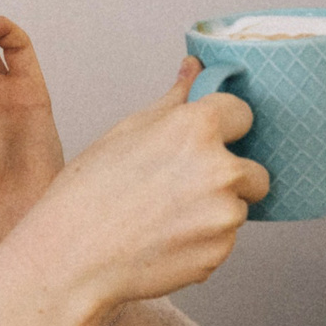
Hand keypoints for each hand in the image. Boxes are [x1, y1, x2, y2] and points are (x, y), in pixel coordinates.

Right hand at [0, 57, 268, 317]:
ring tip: (165, 217)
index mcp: (197, 127)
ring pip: (238, 208)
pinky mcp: (220, 252)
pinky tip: (164, 240)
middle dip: (229, 178)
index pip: (243, 114)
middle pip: (254, 170)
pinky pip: (224, 241)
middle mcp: (221, 169)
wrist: (72, 258)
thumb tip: (195, 67)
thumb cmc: (89, 193)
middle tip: (182, 188)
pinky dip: (203, 242)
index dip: (224, 128)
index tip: (207, 141)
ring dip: (215, 212)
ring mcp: (224, 214)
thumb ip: (173, 99)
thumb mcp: (126, 131)